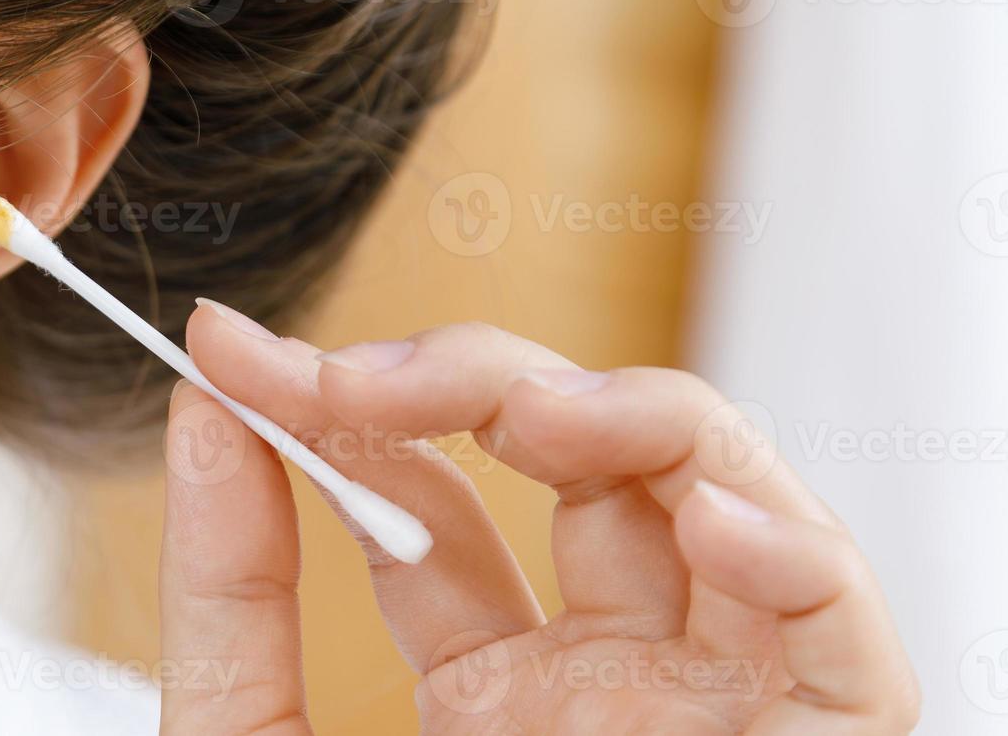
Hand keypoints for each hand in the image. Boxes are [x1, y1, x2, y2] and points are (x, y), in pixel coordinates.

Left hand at [157, 307, 918, 734]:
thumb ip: (232, 593)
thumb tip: (203, 402)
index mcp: (491, 693)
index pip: (437, 506)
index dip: (348, 410)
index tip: (235, 351)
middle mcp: (614, 686)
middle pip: (587, 468)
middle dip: (481, 387)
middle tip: (361, 377)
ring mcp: (712, 716)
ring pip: (724, 503)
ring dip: (640, 422)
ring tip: (534, 411)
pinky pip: (848, 638)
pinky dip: (793, 551)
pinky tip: (711, 518)